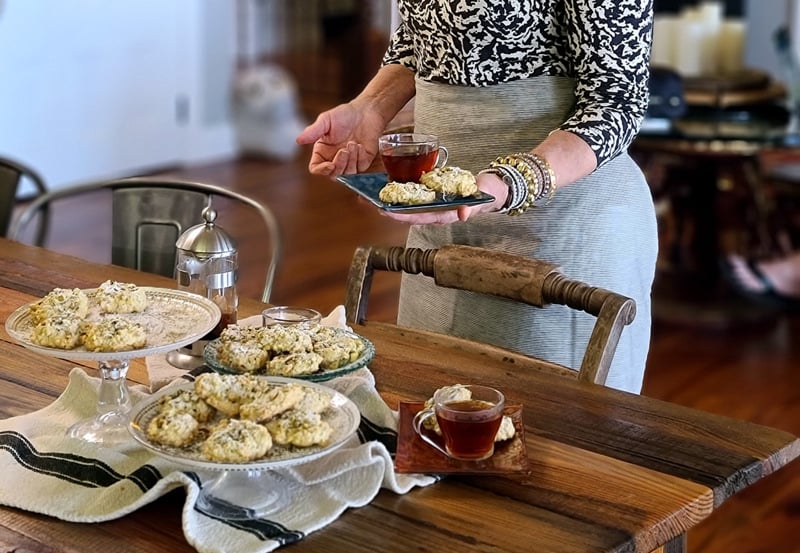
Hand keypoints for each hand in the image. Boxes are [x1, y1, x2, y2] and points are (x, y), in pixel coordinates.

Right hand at [296, 102, 385, 176]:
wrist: (365, 112)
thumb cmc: (344, 115)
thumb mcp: (326, 120)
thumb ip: (313, 131)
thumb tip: (298, 140)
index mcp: (322, 152)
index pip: (317, 168)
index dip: (322, 170)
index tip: (330, 165)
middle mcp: (334, 159)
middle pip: (333, 175)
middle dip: (340, 164)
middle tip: (345, 150)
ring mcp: (349, 162)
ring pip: (347, 174)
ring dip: (351, 160)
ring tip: (354, 143)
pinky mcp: (363, 162)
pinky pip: (360, 168)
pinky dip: (360, 158)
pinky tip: (361, 146)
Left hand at [380, 172, 509, 223]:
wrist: (491, 188)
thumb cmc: (486, 193)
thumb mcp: (482, 199)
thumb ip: (472, 207)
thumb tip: (463, 215)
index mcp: (444, 215)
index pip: (419, 217)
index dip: (402, 216)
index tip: (387, 213)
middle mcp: (436, 211)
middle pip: (408, 213)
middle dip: (390, 210)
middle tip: (370, 204)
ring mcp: (433, 203)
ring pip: (408, 205)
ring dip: (391, 201)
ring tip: (372, 196)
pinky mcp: (433, 194)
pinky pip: (414, 195)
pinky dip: (401, 191)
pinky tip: (388, 186)